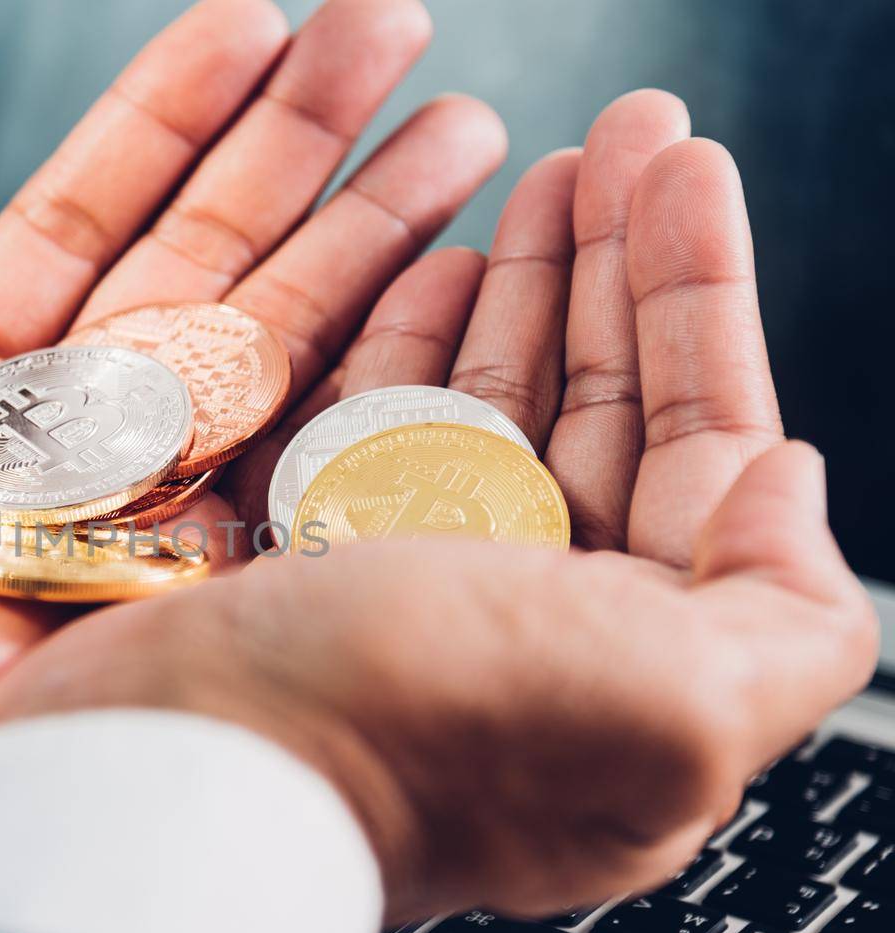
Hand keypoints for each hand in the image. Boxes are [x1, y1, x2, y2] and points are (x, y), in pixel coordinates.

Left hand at [0, 0, 502, 921]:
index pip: (81, 226)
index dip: (166, 124)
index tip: (249, 31)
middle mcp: (45, 456)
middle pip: (198, 269)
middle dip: (297, 148)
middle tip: (390, 38)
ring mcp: (122, 523)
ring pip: (264, 348)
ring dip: (364, 234)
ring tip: (458, 127)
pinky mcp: (178, 595)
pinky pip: (290, 465)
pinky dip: (370, 372)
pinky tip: (452, 277)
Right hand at [0, 103, 880, 918]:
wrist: (164, 773)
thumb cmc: (402, 741)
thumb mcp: (668, 708)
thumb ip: (786, 610)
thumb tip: (787, 482)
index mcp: (627, 653)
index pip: (701, 446)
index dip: (699, 300)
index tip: (683, 174)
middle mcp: (523, 620)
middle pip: (597, 407)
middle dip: (615, 263)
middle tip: (621, 140)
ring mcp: (407, 585)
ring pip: (489, 404)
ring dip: (525, 280)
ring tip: (541, 174)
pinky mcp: (303, 557)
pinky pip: (377, 428)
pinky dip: (410, 343)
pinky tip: (434, 268)